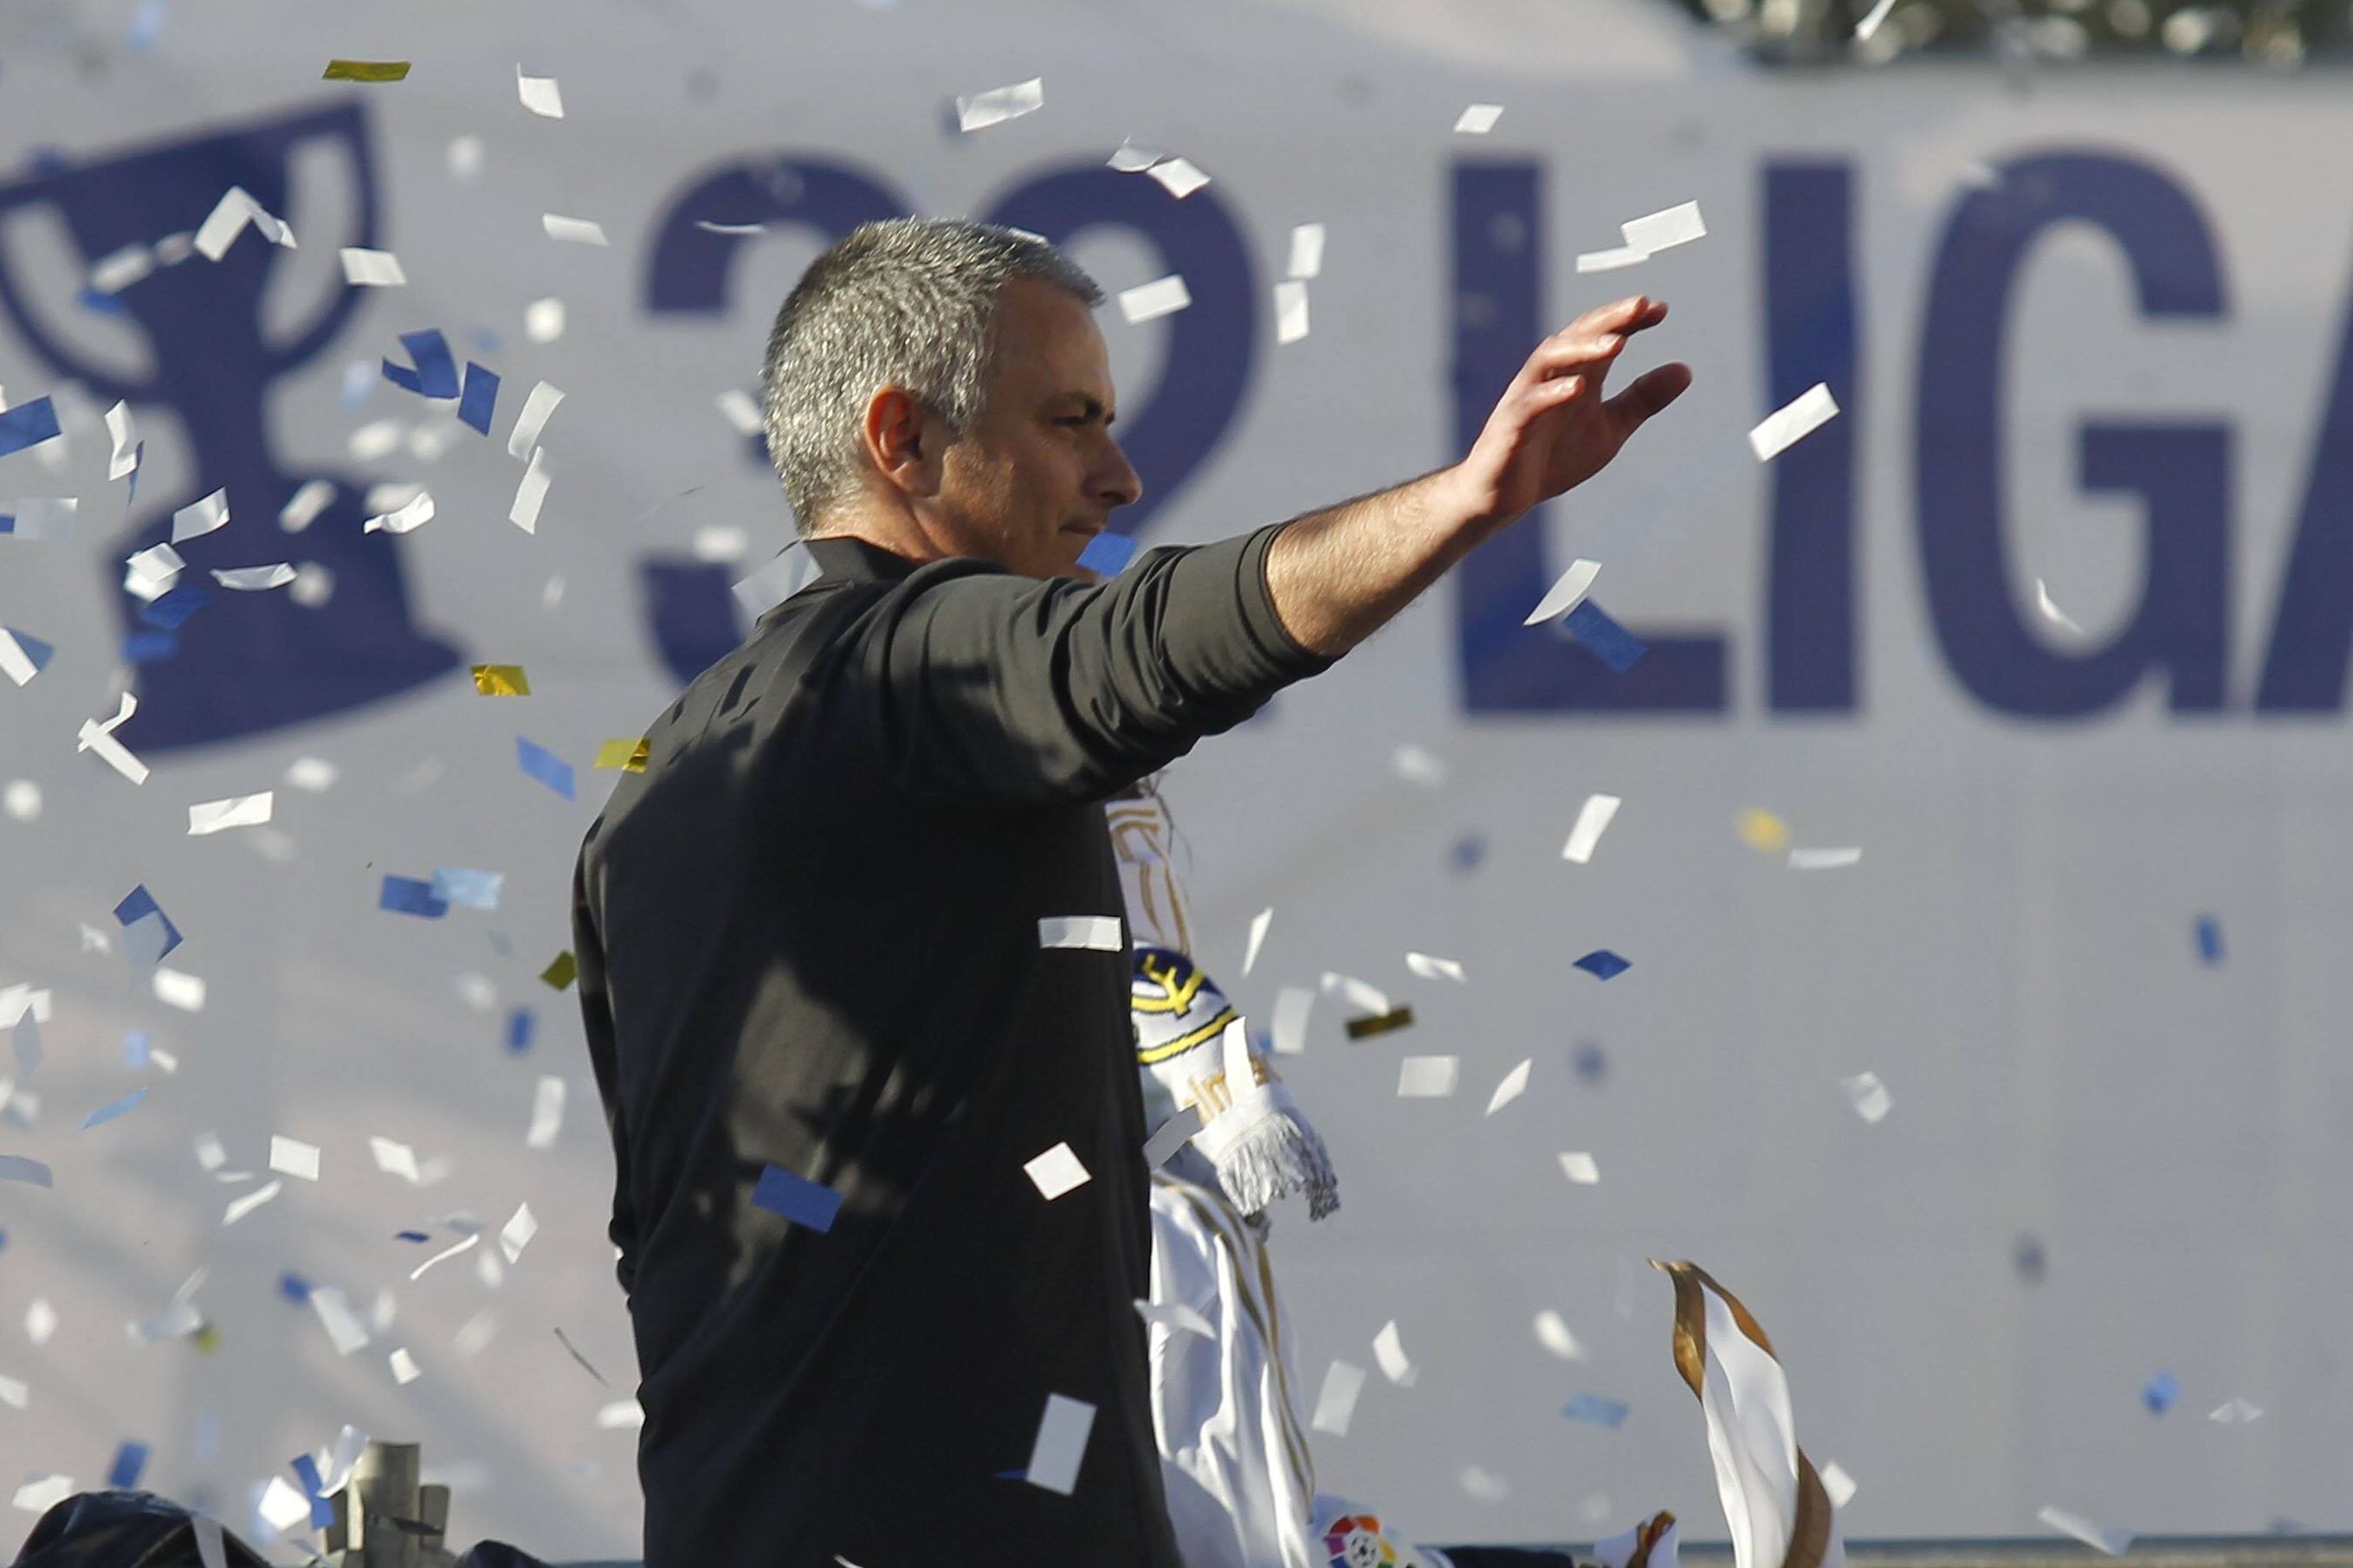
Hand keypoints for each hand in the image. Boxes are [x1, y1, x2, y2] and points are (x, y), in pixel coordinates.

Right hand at [1446, 295, 1691, 527]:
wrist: (1503, 497)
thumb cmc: (1553, 457)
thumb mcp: (1610, 429)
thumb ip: (1642, 400)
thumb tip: (1686, 370)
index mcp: (1574, 374)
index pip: (1601, 335)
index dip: (1628, 320)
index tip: (1660, 310)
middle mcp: (1548, 378)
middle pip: (1575, 335)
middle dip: (1608, 319)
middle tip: (1641, 305)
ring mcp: (1525, 400)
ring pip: (1548, 359)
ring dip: (1581, 348)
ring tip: (1616, 343)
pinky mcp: (1508, 428)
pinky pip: (1528, 405)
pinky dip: (1552, 393)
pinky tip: (1578, 388)